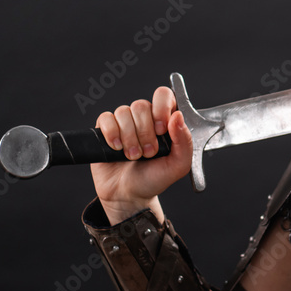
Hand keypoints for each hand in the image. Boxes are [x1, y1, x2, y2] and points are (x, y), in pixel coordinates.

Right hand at [90, 86, 192, 224]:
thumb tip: (178, 116)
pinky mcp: (105, 129)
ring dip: (130, 138)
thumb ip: (184, 141)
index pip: (164, 95)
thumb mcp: (178, 165)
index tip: (162, 129)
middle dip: (145, 132)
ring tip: (134, 156)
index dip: (161, 107)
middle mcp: (144, 118)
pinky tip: (117, 148)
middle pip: (141, 105)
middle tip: (149, 152)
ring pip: (124, 112)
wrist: (129, 195)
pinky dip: (111, 134)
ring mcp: (124, 122)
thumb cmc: (155, 178)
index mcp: (165, 120)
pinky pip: (106, 118)